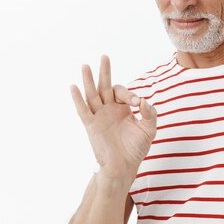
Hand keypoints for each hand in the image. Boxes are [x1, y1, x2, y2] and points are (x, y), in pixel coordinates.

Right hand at [70, 55, 156, 181]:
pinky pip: (83, 110)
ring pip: (92, 94)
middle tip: (104, 56)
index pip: (122, 92)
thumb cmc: (136, 149)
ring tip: (85, 65)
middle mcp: (108, 109)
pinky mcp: (91, 126)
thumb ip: (150, 114)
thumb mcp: (149, 129)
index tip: (137, 103)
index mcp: (121, 108)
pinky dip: (78, 99)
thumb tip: (144, 101)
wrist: (124, 167)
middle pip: (104, 86)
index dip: (129, 94)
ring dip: (88, 80)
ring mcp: (99, 116)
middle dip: (105, 72)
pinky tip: (73, 87)